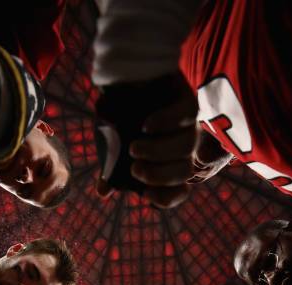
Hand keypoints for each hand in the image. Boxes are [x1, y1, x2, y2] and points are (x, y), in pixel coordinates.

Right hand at [95, 71, 197, 207]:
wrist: (126, 79)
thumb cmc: (119, 119)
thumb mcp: (112, 147)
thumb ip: (110, 168)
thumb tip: (103, 191)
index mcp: (168, 166)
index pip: (179, 191)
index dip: (167, 197)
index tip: (146, 194)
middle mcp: (182, 150)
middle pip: (184, 171)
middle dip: (159, 175)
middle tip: (135, 169)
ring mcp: (188, 126)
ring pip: (186, 146)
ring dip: (159, 152)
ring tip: (133, 148)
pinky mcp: (187, 101)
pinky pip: (186, 116)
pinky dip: (166, 123)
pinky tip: (146, 125)